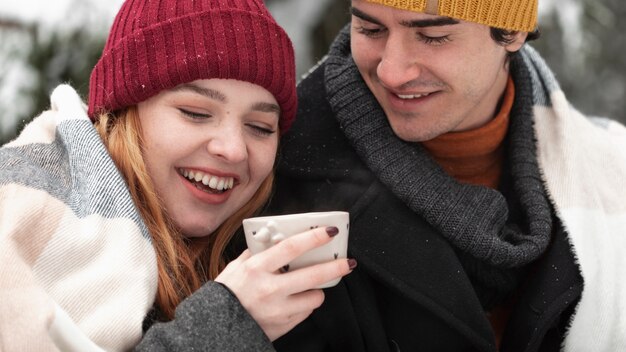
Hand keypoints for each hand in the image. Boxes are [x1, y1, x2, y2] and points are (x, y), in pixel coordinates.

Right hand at [215, 226, 355, 340]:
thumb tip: (274, 239)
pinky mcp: (283, 325)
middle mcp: (269, 289)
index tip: (330, 232)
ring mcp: (278, 310)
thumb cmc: (226, 294)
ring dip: (316, 290)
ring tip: (308, 286)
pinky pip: (306, 312)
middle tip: (347, 262)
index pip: (291, 248)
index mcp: (256, 269)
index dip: (314, 238)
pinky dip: (304, 305)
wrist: (215, 329)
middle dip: (335, 267)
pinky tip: (295, 301)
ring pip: (315, 297)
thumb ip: (257, 253)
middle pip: (312, 275)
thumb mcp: (236, 267)